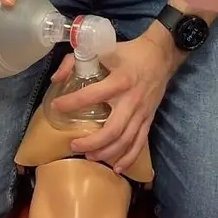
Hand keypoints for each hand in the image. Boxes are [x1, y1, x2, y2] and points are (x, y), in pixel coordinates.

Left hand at [49, 28, 179, 172]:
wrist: (161, 55)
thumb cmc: (129, 52)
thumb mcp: (102, 49)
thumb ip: (75, 61)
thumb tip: (56, 79)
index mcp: (119, 80)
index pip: (93, 95)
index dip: (73, 102)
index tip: (57, 107)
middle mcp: (131, 100)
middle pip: (112, 129)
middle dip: (92, 142)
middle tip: (74, 145)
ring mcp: (142, 112)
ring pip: (125, 140)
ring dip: (107, 152)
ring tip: (89, 156)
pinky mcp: (149, 119)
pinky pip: (140, 142)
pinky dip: (129, 158)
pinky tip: (117, 168)